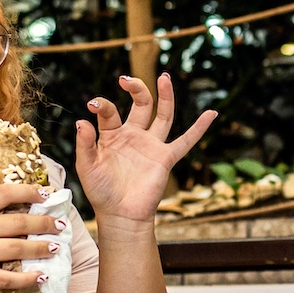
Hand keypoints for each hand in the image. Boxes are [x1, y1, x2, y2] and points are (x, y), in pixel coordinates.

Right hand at [0, 183, 60, 292]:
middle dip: (43, 223)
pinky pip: (6, 278)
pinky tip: (40, 277)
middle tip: (60, 225)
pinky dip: (27, 278)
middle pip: (16, 222)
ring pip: (15, 248)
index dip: (28, 191)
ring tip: (55, 248)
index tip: (46, 194)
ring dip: (40, 248)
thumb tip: (14, 208)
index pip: (3, 193)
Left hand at [73, 74, 216, 223]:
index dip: (102, 105)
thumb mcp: (87, 166)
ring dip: (165, 96)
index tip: (93, 105)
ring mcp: (151, 145)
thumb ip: (85, 144)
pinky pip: (185, 141)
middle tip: (125, 79)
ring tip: (164, 77)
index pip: (109, 112)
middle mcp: (133, 135)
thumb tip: (82, 121)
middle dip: (136, 88)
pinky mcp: (165, 158)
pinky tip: (211, 114)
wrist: (120, 215)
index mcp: (112, 135)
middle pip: (140, 104)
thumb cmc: (101, 191)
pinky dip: (199, 128)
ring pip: (163, 115)